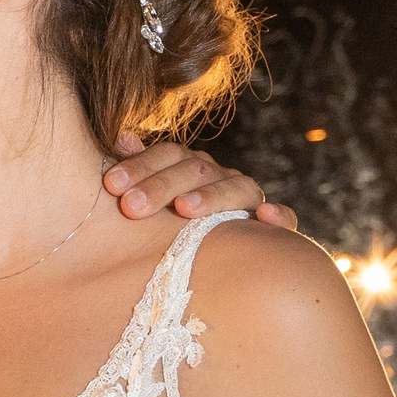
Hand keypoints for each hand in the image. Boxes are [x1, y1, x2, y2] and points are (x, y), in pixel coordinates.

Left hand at [104, 131, 296, 230]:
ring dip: (211, 197)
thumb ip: (139, 169)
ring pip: (236, 188)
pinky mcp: (274, 225)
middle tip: (131, 206)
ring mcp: (248, 199)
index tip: (111, 184)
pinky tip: (264, 217)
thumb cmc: (170, 225)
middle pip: (196, 170)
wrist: (216, 258)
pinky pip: (284, 219)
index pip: (168, 155)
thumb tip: (121, 138)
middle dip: (162, 186)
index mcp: (191, 167)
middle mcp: (220, 176)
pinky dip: (279, 216)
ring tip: (184, 209)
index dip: (140, 166)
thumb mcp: (152, 197)